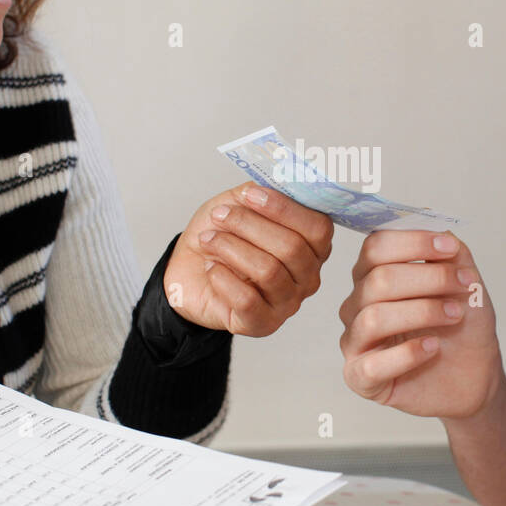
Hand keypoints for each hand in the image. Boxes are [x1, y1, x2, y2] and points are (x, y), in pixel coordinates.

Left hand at [163, 181, 332, 335]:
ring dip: (231, 248)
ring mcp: (288, 302)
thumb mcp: (238, 205)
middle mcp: (307, 276)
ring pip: (269, 271)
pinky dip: (224, 278)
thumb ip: (258, 193)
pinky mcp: (262, 323)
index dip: (284, 208)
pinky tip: (211, 268)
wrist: (188, 273)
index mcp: (312, 245)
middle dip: (249, 225)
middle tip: (219, 216)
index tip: (249, 194)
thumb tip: (270, 181)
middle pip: (292, 248)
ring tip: (208, 240)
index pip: (318, 227)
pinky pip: (248, 300)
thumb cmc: (221, 237)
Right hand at [339, 230, 504, 418]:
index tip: (451, 248)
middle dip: (429, 278)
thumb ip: (450, 252)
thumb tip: (434, 226)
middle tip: (464, 285)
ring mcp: (355, 341)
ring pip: (374, 317)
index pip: (376, 246)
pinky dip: (408, 354)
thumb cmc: (462, 327)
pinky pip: (373, 365)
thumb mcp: (465, 282)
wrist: (474, 375)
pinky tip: (433, 347)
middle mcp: (357, 304)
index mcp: (373, 274)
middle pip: (378, 279)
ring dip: (422, 312)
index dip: (414, 242)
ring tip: (454, 315)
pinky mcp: (360, 377)